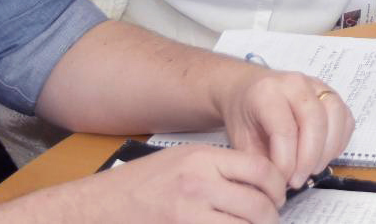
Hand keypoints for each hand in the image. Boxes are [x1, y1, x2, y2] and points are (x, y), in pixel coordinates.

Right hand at [74, 144, 286, 223]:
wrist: (96, 206)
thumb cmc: (137, 184)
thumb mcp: (181, 160)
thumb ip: (218, 167)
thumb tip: (257, 182)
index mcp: (202, 157)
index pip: (260, 170)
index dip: (277, 186)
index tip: (279, 195)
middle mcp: (198, 182)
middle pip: (258, 203)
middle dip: (271, 216)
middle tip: (271, 218)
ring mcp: (189, 212)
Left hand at [214, 67, 353, 188]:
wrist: (247, 89)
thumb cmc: (244, 115)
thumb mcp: (240, 140)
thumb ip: (260, 161)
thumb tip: (278, 185)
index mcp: (267, 92)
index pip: (285, 129)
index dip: (286, 162)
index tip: (281, 182)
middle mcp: (295, 83)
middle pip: (315, 120)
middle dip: (309, 158)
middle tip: (298, 180)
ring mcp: (316, 85)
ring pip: (336, 114)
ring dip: (328, 149)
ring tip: (312, 170)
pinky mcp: (331, 94)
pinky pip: (345, 117)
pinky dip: (339, 141)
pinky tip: (324, 156)